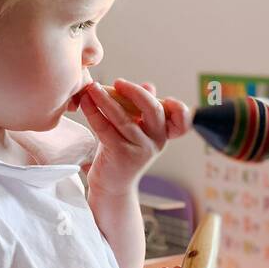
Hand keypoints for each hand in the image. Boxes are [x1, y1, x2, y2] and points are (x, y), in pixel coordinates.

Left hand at [79, 78, 192, 194]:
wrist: (112, 185)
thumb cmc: (122, 153)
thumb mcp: (136, 130)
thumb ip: (143, 109)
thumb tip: (150, 85)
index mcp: (163, 133)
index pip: (182, 121)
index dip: (180, 109)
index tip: (165, 98)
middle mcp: (156, 141)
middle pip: (154, 110)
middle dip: (135, 92)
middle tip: (118, 82)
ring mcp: (140, 149)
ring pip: (124, 117)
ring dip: (105, 99)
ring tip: (93, 88)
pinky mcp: (120, 154)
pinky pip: (106, 127)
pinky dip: (94, 112)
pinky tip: (86, 102)